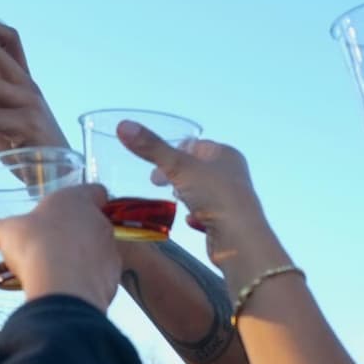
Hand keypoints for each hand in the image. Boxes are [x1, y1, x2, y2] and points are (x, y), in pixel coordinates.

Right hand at [0, 184, 119, 311]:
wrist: (62, 287)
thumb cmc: (34, 246)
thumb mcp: (5, 233)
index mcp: (76, 200)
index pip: (95, 189)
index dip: (88, 195)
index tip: (74, 204)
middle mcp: (98, 221)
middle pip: (96, 220)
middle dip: (79, 229)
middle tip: (56, 240)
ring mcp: (109, 249)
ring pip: (101, 248)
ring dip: (86, 255)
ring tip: (61, 267)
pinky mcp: (113, 276)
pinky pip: (103, 275)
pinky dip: (90, 279)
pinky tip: (70, 286)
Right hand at [115, 121, 268, 271]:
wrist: (239, 239)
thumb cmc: (214, 196)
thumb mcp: (179, 167)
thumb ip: (152, 148)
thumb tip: (123, 125)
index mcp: (225, 154)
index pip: (194, 145)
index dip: (172, 152)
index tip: (152, 167)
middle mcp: (232, 174)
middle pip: (197, 168)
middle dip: (177, 174)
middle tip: (156, 184)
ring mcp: (231, 199)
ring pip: (202, 190)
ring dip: (187, 193)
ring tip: (172, 200)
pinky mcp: (228, 223)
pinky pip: (207, 214)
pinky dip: (196, 215)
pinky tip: (188, 221)